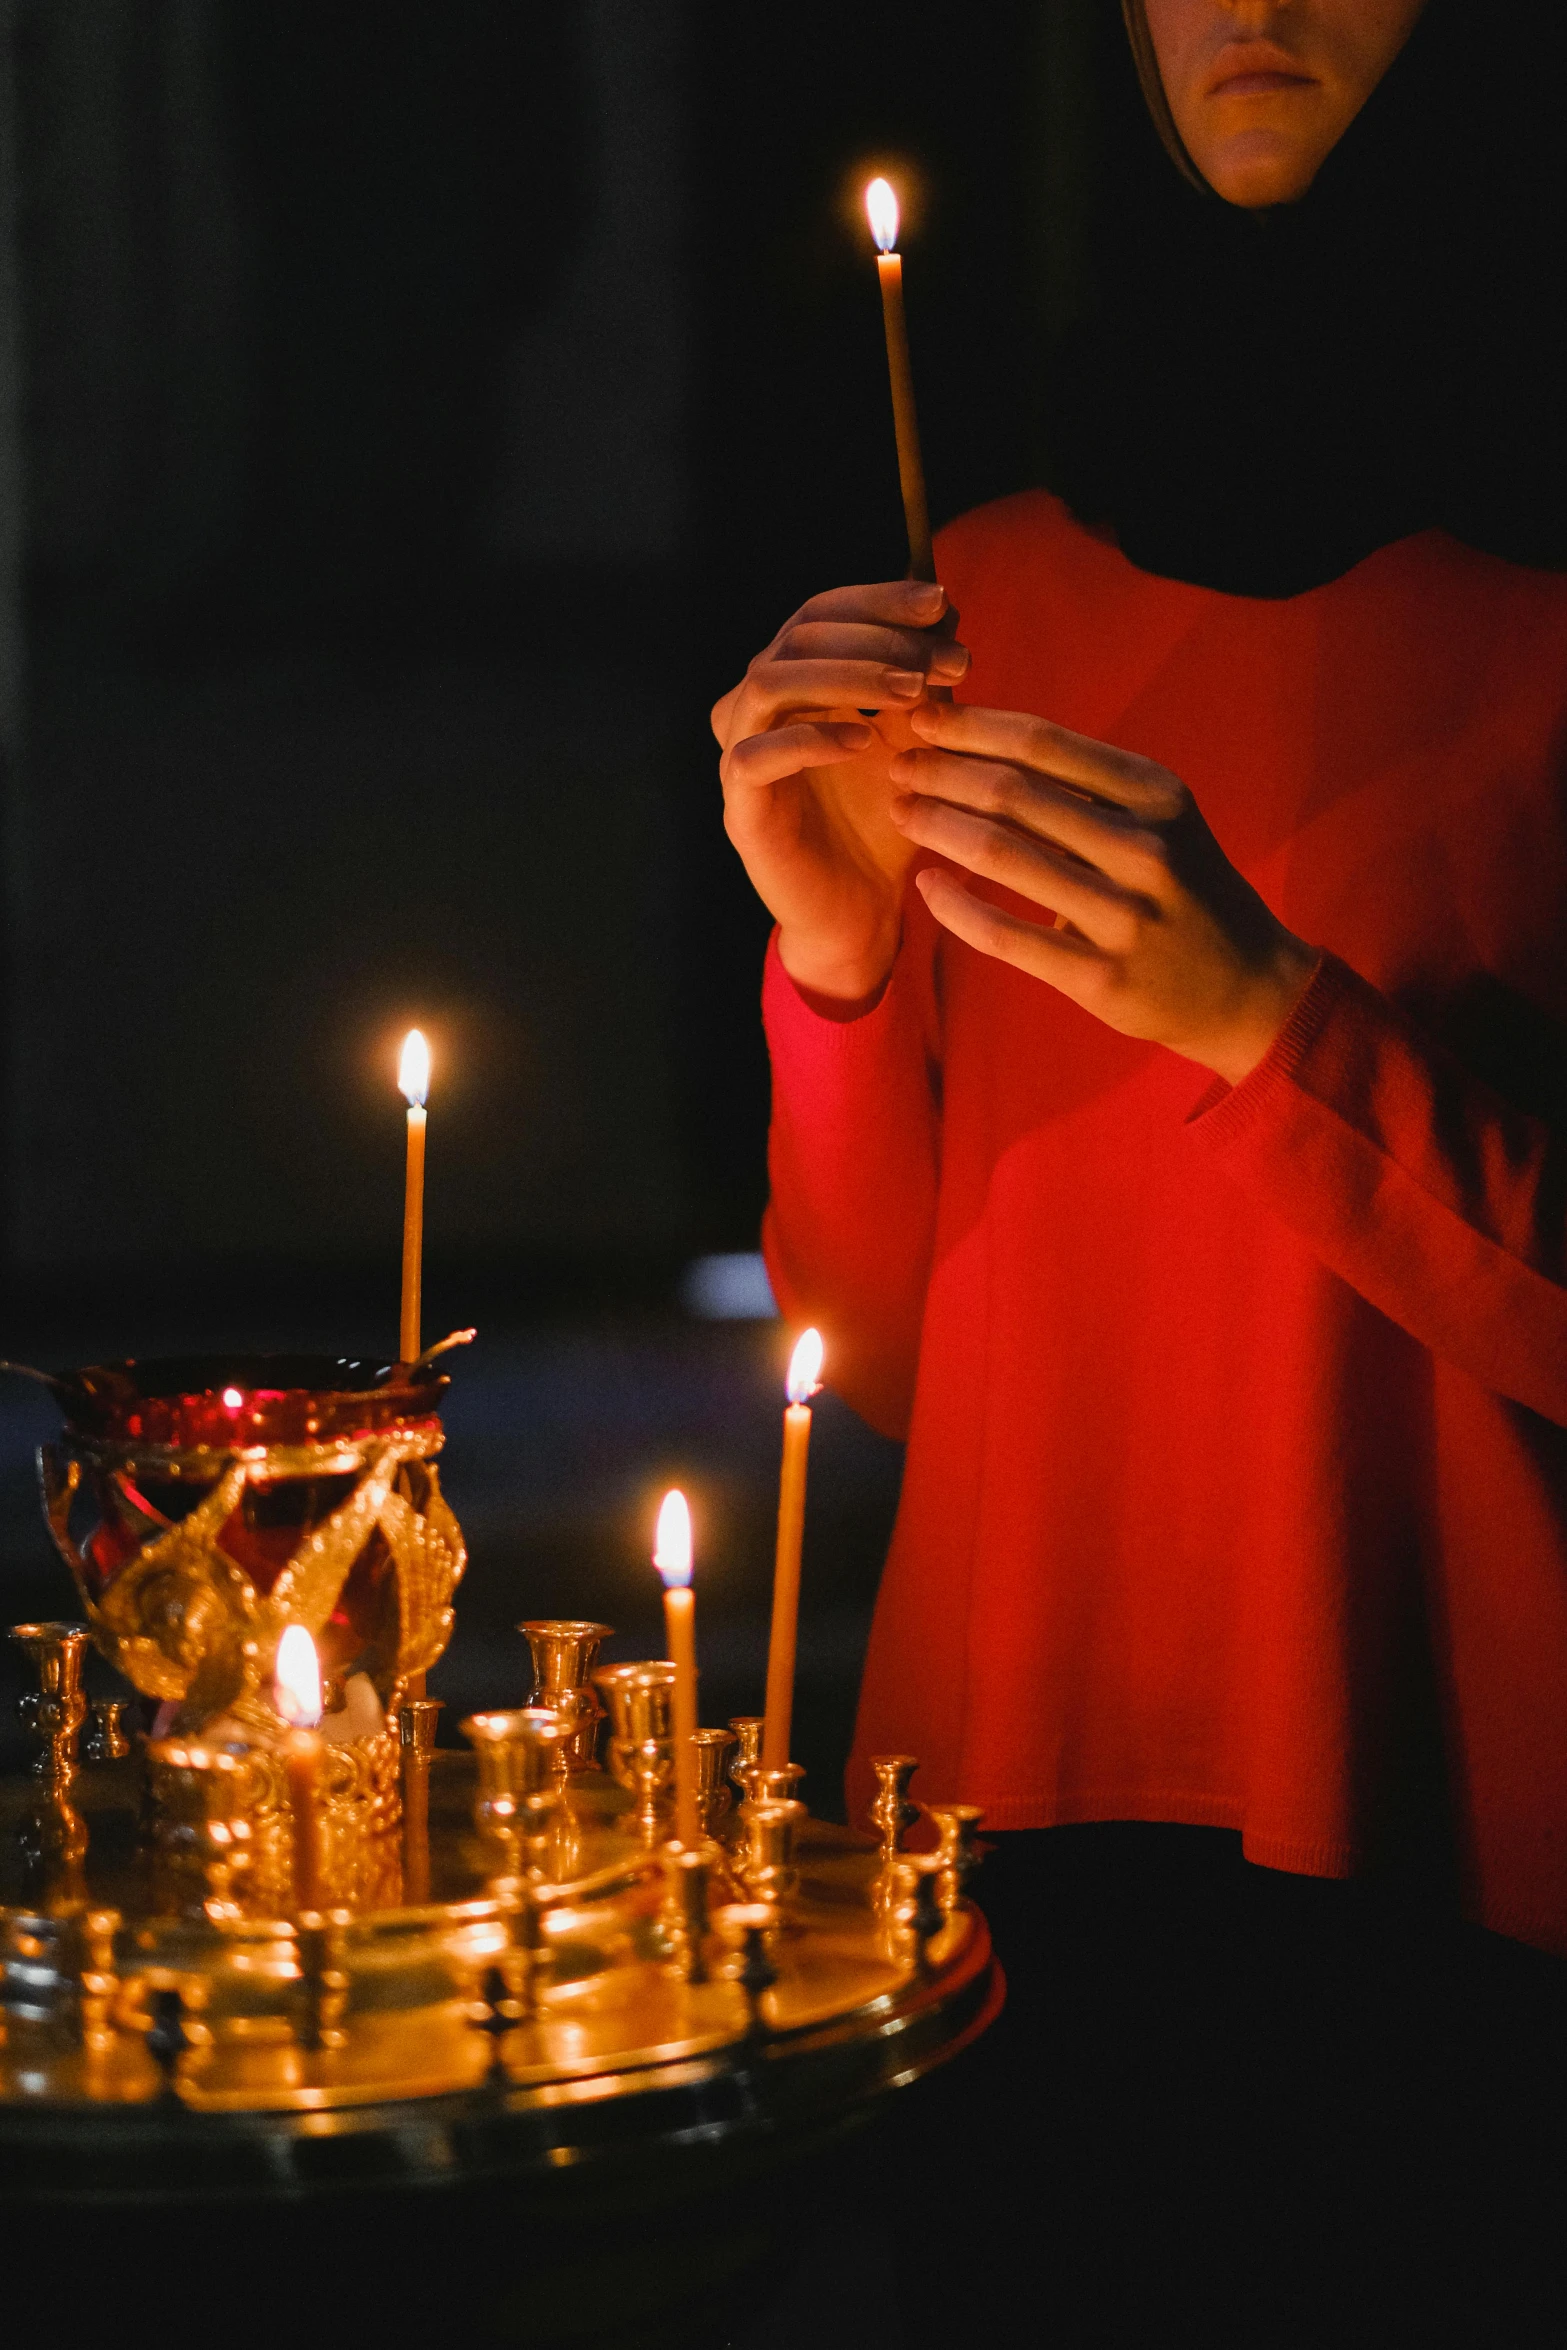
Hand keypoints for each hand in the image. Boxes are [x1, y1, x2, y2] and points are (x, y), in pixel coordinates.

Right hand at [713, 580, 969, 1003]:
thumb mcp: (913, 744)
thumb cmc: (884, 825)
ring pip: (769, 682)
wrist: (862, 913)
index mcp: (793, 684)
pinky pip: (756, 756)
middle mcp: (756, 710)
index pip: (821, 612)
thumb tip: (948, 618)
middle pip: (797, 635)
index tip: (944, 605)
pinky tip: (865, 742)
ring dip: (846, 676)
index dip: (879, 599)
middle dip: (877, 638)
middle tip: (942, 659)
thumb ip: (920, 684)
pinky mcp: (739, 809)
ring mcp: (740, 756)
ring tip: (912, 691)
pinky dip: (811, 740)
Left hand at [889, 703, 1316, 1083]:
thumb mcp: (1159, 820)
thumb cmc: (1184, 888)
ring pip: (1001, 856)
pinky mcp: (1100, 977)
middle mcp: (1144, 847)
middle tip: (896, 765)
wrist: (1246, 986)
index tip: (921, 719)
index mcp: (1157, 794)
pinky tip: (926, 886)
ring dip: (936, 826)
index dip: (970, 726)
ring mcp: (1123, 915)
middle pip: (1012, 793)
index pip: (1042, 743)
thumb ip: (1086, 787)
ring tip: (901, 812)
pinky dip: (952, 906)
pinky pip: (1003, 934)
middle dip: (941, 772)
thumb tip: (980, 741)